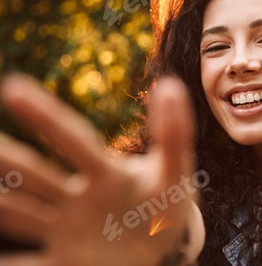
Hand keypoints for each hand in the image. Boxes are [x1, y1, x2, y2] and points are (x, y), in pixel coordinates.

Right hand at [0, 74, 202, 265]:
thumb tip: (171, 84)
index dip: (47, 116)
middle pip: (37, 175)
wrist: (163, 243)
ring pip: (23, 215)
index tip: (13, 89)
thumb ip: (174, 132)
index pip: (74, 139)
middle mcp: (78, 197)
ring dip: (1, 205)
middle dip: (11, 160)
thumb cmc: (165, 201)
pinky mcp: (65, 262)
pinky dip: (11, 265)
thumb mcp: (175, 169)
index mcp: (106, 172)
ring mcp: (68, 231)